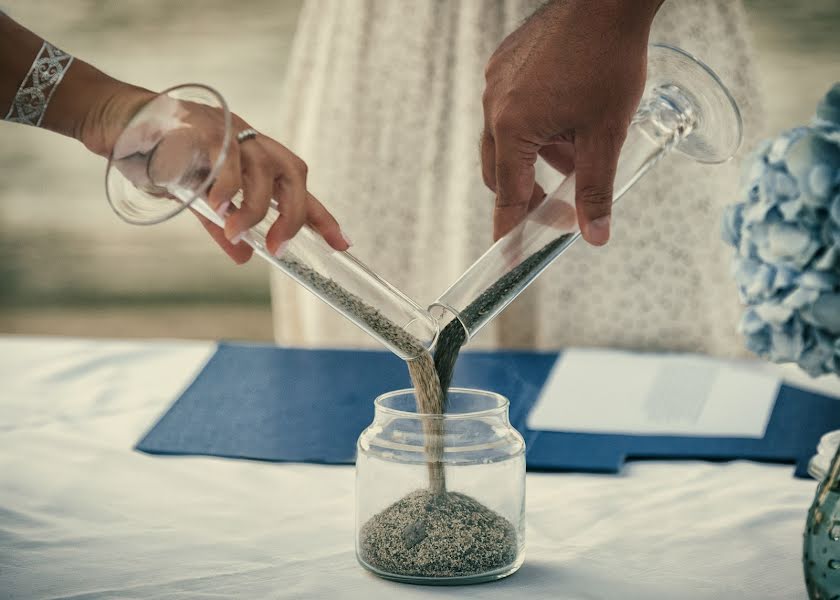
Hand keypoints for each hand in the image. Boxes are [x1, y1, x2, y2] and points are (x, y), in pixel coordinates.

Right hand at [85, 83, 349, 263]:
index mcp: (254, 157)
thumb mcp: (198, 198)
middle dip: (294, 213)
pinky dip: (225, 186)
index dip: (322, 216)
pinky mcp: (200, 125)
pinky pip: (225, 156)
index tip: (342, 244)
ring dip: (255, 207)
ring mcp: (228, 130)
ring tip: (236, 231)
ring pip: (263, 168)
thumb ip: (224, 226)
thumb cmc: (161, 155)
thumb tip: (245, 258)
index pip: (297, 187)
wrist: (118, 118)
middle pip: (293, 173)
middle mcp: (249, 141)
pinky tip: (216, 206)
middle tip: (279, 245)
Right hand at [481, 0, 660, 243]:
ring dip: (535, 157)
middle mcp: (494, 106)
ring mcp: (496, 82)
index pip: (508, 197)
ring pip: (507, 140)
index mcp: (513, 128)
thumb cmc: (609, 60)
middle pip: (500, 172)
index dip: (509, 232)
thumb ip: (596, 189)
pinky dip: (533, 127)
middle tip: (558, 204)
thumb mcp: (606, 134)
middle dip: (527, 193)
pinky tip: (565, 119)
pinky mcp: (504, 64)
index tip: (506, 258)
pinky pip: (509, 109)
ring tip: (575, 154)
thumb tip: (594, 234)